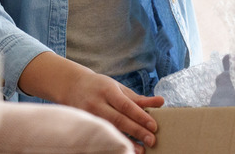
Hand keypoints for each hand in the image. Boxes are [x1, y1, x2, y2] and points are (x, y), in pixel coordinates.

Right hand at [19, 52, 164, 152]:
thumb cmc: (101, 87)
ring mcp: (88, 114)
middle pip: (118, 119)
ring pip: (108, 130)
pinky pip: (100, 135)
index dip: (140, 116)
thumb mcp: (118, 88)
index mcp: (108, 90)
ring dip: (125, 141)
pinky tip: (122, 149)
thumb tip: (161, 102)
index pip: (126, 105)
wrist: (72, 86)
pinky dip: (112, 142)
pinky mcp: (83, 123)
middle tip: (151, 141)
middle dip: (136, 131)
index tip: (153, 126)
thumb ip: (138, 98)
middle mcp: (96, 103)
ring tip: (140, 150)